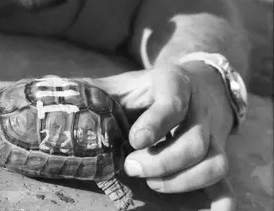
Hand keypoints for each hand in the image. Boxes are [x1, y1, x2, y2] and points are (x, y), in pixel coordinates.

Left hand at [94, 62, 235, 209]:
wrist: (197, 82)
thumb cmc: (150, 88)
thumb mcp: (125, 82)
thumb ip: (94, 89)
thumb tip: (52, 86)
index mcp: (173, 83)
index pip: (172, 103)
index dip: (155, 123)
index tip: (134, 140)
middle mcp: (199, 109)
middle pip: (194, 141)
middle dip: (163, 161)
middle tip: (131, 166)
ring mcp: (213, 133)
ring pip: (214, 162)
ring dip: (184, 180)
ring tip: (152, 182)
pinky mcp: (218, 154)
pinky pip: (228, 182)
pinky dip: (221, 202)